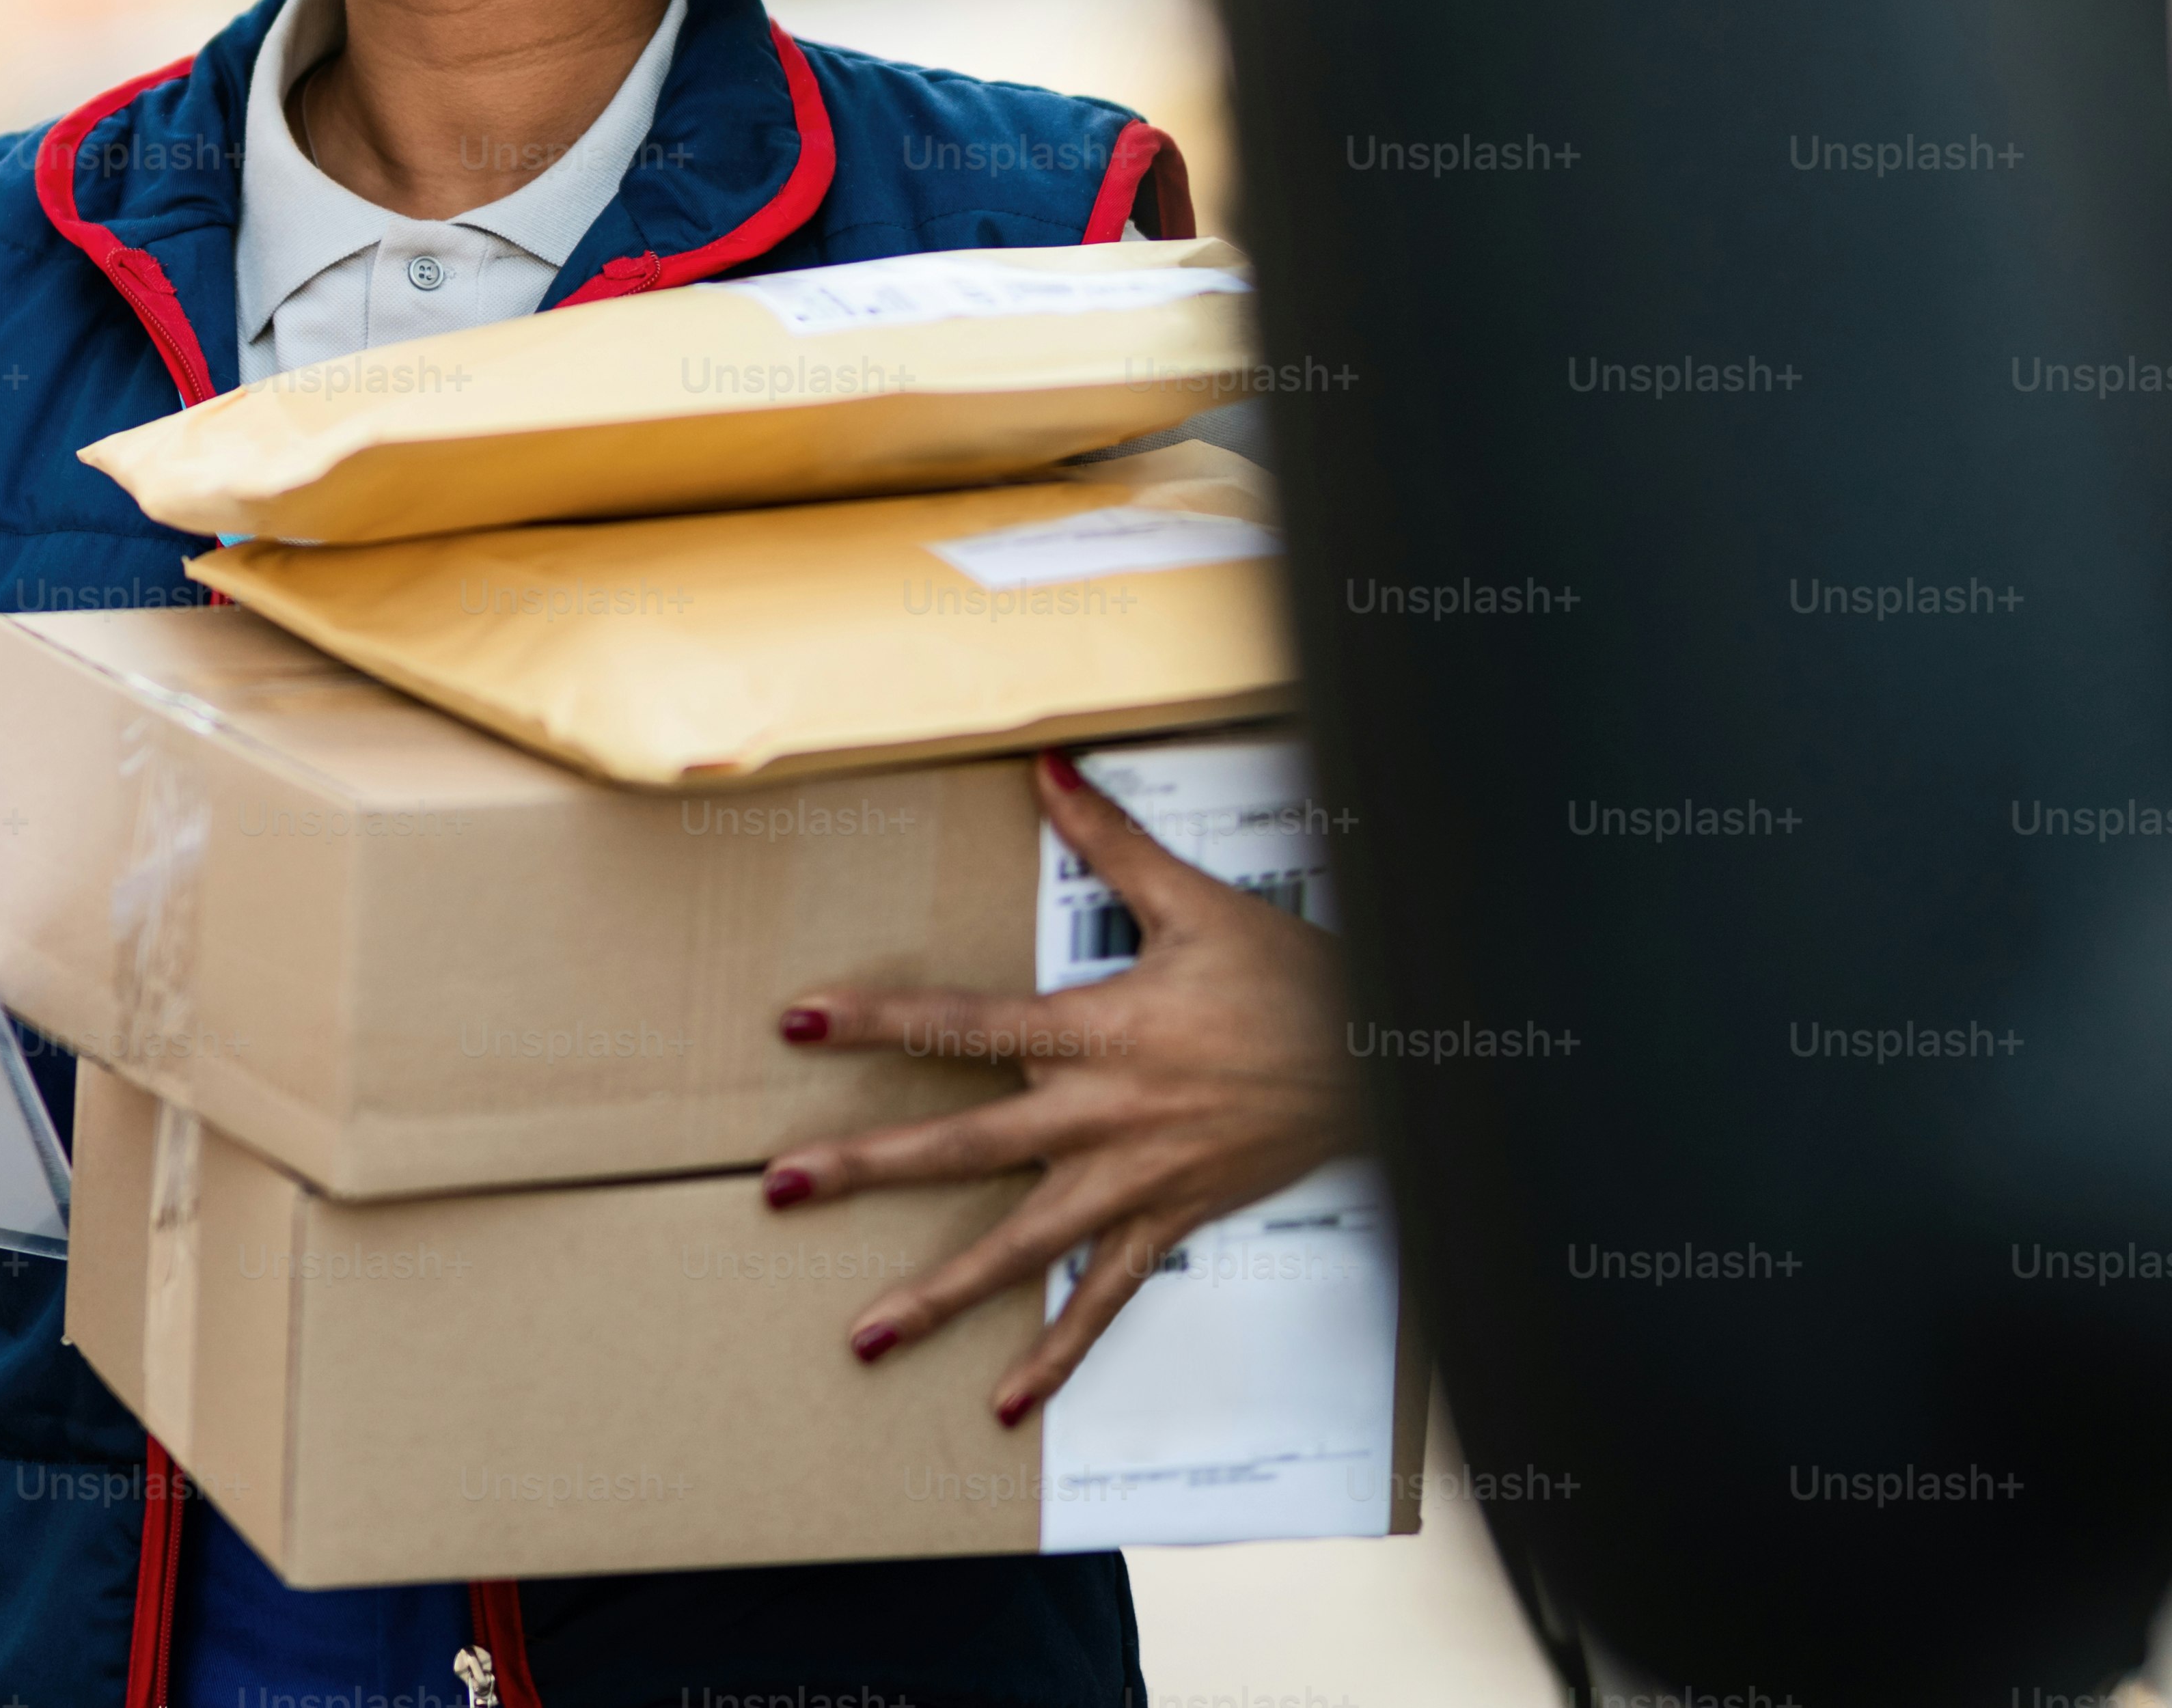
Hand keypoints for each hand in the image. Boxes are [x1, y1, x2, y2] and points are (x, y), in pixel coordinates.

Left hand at [764, 749, 1353, 1426]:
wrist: (1392, 1059)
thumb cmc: (1295, 979)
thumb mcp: (1197, 901)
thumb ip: (1110, 839)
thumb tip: (1049, 769)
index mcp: (1096, 1032)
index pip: (963, 1024)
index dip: (879, 1021)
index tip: (801, 1024)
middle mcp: (1100, 1116)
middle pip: (963, 1146)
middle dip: (866, 1167)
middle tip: (779, 1187)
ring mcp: (1132, 1182)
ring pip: (1018, 1248)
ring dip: (938, 1295)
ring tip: (864, 1336)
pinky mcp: (1169, 1224)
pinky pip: (1104, 1301)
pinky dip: (1056, 1354)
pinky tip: (1004, 1402)